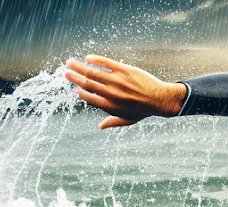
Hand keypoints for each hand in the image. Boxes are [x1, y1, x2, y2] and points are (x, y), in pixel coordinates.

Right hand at [63, 55, 188, 129]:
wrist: (161, 99)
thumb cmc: (145, 110)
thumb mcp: (129, 119)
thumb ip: (113, 122)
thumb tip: (99, 127)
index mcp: (110, 106)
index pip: (90, 98)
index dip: (81, 93)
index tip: (76, 89)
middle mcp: (111, 93)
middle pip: (87, 83)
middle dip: (74, 78)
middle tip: (66, 73)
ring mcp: (117, 81)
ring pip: (92, 72)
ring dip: (79, 66)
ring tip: (70, 62)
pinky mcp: (124, 70)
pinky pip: (105, 63)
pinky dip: (95, 59)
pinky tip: (88, 57)